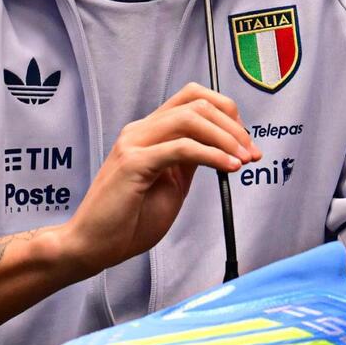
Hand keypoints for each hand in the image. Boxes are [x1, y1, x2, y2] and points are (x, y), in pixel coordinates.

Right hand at [59, 83, 257, 276]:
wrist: (93, 246)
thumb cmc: (129, 220)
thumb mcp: (172, 183)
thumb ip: (191, 160)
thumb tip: (223, 146)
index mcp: (149, 132)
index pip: (193, 98)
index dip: (227, 113)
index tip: (247, 143)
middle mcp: (140, 130)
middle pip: (197, 103)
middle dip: (234, 125)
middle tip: (251, 153)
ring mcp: (134, 144)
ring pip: (191, 118)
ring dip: (226, 137)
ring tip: (243, 160)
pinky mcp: (133, 163)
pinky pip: (182, 147)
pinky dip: (212, 154)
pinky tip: (228, 167)